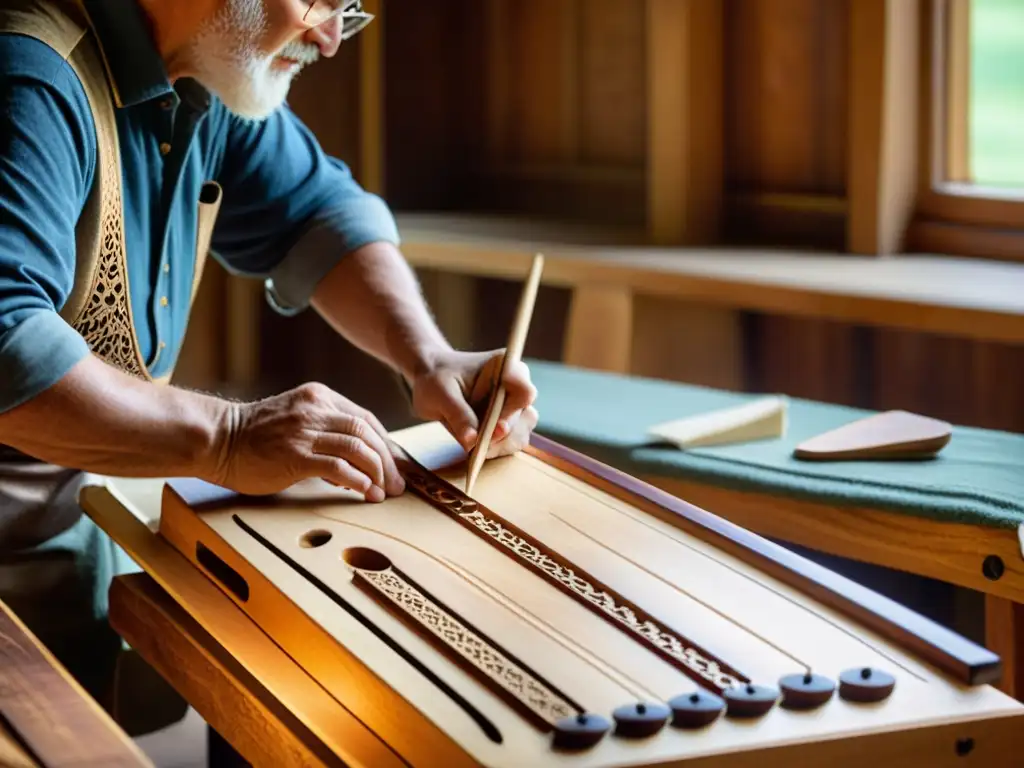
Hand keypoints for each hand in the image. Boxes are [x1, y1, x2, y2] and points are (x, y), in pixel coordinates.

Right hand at [212, 383, 405, 499]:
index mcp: (319, 397)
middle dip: (386, 461)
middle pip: (366, 432)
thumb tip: (358, 465)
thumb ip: (325, 433)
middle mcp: (315, 409)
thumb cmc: (255, 437)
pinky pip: (337, 467)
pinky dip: (356, 480)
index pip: (365, 419)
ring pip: (357, 447)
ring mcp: (304, 431)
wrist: (217, 439)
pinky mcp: (295, 455)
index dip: (385, 444)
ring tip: (383, 493)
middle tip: (396, 485)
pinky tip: (364, 492)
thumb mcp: (296, 421)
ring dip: (376, 473)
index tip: (393, 466)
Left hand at [407, 349, 538, 457]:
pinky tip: (477, 450)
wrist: (429, 380)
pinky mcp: (506, 423)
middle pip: (526, 417)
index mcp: (504, 367)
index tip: (497, 428)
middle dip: (505, 435)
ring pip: (521, 433)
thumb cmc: (435, 378)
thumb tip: (472, 441)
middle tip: (482, 446)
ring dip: (502, 445)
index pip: (524, 392)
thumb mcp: (441, 393)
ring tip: (478, 449)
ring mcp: (512, 406)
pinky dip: (496, 449)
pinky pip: (510, 442)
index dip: (514, 412)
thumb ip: (458, 415)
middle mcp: (514, 386)